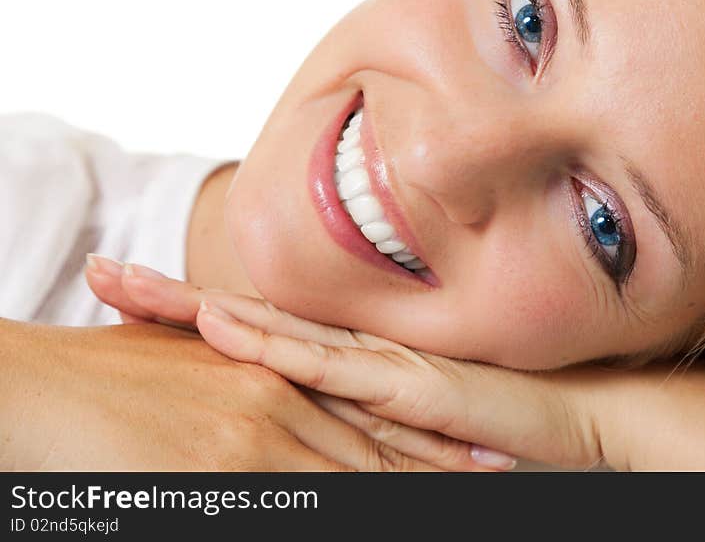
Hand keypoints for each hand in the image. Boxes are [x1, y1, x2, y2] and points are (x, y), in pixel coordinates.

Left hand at [86, 256, 604, 468]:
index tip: (145, 301)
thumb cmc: (506, 431)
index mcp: (352, 362)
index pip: (262, 335)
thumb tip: (321, 448)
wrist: (577, 421)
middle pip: (247, 323)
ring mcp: (377, 363)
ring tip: (125, 285)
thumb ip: (364, 433)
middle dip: (171, 300)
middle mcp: (354, 353)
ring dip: (194, 310)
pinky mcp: (406, 383)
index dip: (202, 315)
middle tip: (106, 276)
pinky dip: (268, 343)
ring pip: (269, 333)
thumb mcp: (411, 438)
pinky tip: (219, 323)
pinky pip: (323, 364)